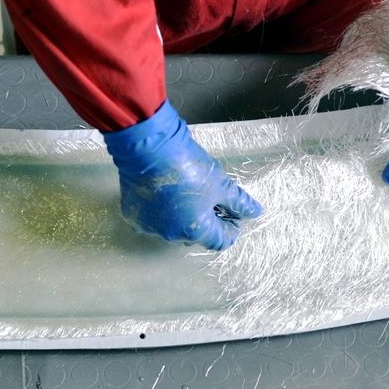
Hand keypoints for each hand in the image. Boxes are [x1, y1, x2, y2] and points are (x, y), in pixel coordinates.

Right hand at [103, 101, 261, 250]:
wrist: (149, 148)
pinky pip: (153, 218)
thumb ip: (238, 202)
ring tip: (186, 193)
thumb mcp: (221, 184)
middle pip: (196, 234)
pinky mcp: (133, 215)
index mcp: (196, 230)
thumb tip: (255, 212)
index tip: (231, 213)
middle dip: (206, 220)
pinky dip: (161, 210)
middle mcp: (172, 235)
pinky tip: (165, 192)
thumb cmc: (188, 166)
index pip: (220, 241)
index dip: (230, 228)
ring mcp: (150, 226)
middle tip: (209, 199)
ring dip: (183, 216)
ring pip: (173, 227)